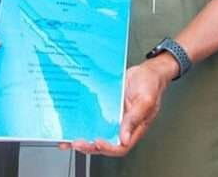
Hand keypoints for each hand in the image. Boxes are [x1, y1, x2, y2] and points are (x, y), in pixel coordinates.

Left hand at [59, 56, 173, 155]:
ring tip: (66, 139)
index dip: (108, 148)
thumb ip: (135, 119)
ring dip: (81, 136)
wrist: (146, 70)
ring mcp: (112, 116)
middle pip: (104, 142)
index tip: (97, 143)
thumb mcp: (145, 100)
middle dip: (89, 146)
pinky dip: (81, 120)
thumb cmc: (151, 85)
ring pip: (95, 130)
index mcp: (134, 128)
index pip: (120, 146)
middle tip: (75, 143)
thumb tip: (124, 139)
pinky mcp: (105, 107)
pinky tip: (69, 121)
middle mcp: (121, 125)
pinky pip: (92, 116)